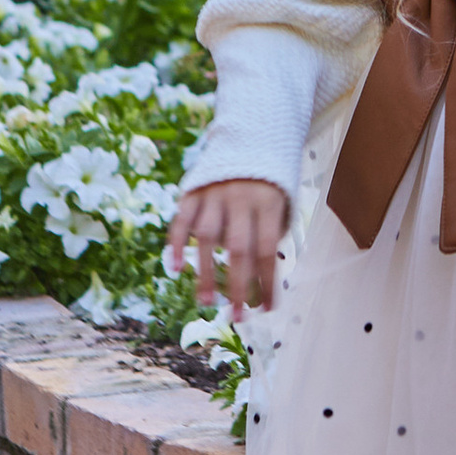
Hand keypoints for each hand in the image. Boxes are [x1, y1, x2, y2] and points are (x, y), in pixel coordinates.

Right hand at [167, 179, 287, 322]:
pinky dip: (176, 244)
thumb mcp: (280, 204)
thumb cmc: (268, 186)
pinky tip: (174, 268)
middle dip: (237, 284)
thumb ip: (270, 236)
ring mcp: (214, 193)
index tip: (266, 309)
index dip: (267, 281)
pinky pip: (181, 220)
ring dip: (205, 272)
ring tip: (206, 302)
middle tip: (236, 316)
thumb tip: (261, 283)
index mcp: (268, 202)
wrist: (250, 138)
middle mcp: (240, 197)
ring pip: (207, 237)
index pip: (266, 249)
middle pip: (238, 247)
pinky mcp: (193, 191)